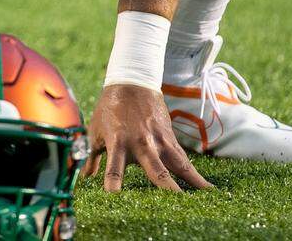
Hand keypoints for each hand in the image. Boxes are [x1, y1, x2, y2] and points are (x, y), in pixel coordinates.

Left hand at [84, 84, 212, 191]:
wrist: (132, 83)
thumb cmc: (110, 109)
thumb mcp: (95, 131)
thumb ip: (92, 158)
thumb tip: (84, 178)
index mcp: (118, 143)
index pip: (114, 169)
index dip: (112, 184)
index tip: (113, 198)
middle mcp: (141, 144)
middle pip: (156, 171)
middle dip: (165, 189)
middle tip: (174, 207)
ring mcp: (159, 142)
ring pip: (178, 165)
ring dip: (190, 182)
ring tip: (204, 199)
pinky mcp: (170, 139)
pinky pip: (184, 159)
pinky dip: (195, 175)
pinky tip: (207, 189)